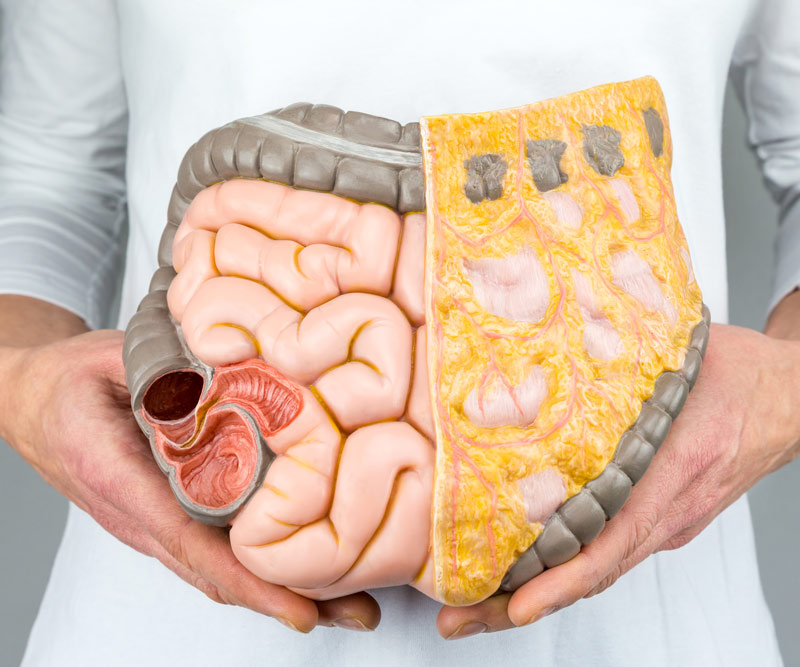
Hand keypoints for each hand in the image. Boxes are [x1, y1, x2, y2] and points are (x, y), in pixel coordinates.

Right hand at [0, 329, 379, 632]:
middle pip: (218, 574)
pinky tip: (303, 567)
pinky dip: (261, 568)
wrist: (35, 404)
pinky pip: (215, 551)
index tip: (301, 608)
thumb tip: (235, 376)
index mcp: (121, 482)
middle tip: (359, 612)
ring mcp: (154, 525)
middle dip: (289, 598)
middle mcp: (141, 519)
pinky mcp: (166, 518)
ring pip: (220, 570)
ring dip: (283, 589)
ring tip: (350, 600)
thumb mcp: (113, 361)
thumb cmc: (71, 383)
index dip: (250, 580)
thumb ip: (167, 372)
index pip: (192, 543)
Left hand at [438, 322, 799, 638]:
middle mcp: (671, 511)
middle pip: (593, 571)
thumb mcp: (683, 355)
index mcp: (676, 471)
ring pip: (597, 568)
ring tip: (475, 605)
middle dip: (522, 601)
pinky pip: (609, 550)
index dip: (563, 578)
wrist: (794, 401)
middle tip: (461, 619)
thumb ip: (625, 357)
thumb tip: (554, 343)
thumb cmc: (745, 376)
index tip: (516, 604)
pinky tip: (523, 569)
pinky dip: (564, 570)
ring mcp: (668, 522)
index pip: (614, 539)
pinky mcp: (664, 518)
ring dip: (537, 590)